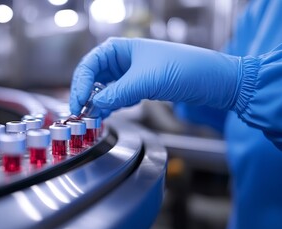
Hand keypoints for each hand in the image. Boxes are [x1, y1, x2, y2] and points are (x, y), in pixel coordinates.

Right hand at [69, 38, 239, 116]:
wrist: (212, 80)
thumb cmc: (183, 68)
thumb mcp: (145, 81)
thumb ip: (116, 94)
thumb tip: (94, 106)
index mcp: (119, 48)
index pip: (89, 65)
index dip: (80, 85)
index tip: (78, 103)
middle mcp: (121, 60)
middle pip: (93, 78)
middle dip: (85, 95)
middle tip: (80, 113)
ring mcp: (128, 74)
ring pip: (103, 89)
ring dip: (96, 103)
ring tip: (92, 117)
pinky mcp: (137, 87)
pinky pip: (115, 97)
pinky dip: (109, 106)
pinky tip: (106, 115)